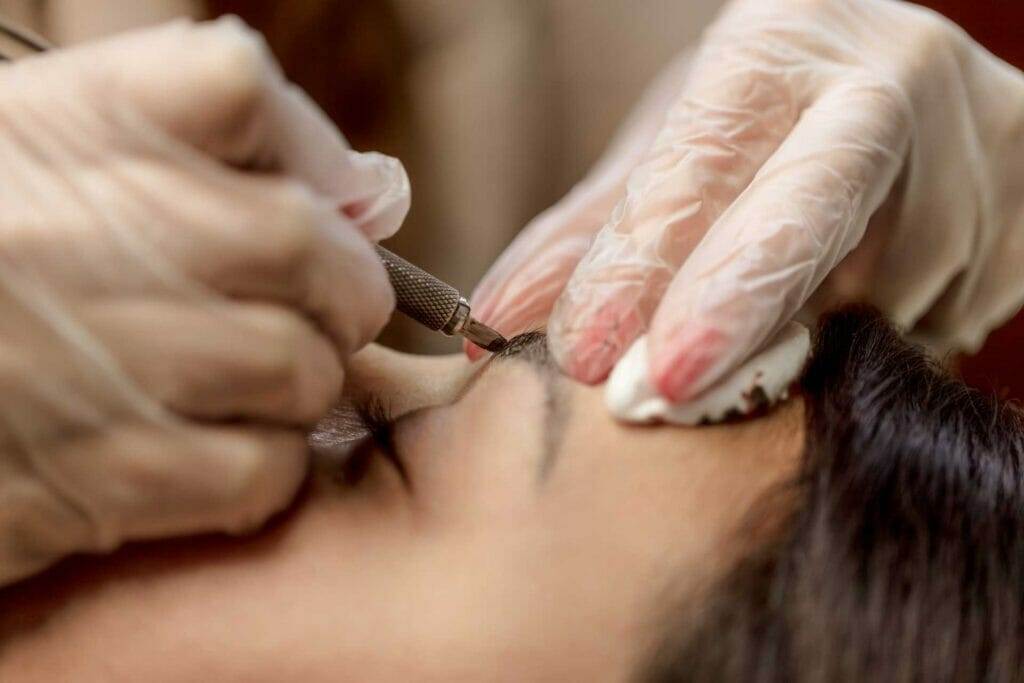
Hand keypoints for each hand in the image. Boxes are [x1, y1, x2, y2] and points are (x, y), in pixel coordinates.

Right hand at [0, 18, 408, 583]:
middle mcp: (73, 232)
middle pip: (310, 248)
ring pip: (302, 369)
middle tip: (312, 306)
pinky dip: (264, 463)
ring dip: (302, 380)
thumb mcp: (53, 153)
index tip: (323, 199)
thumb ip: (212, 141)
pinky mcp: (93, 482)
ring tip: (246, 377)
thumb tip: (374, 190)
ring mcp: (90, 361)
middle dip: (341, 288)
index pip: (233, 85)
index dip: (307, 151)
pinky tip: (209, 442)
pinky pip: (262, 470)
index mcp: (56, 128)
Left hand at [469, 0, 1023, 403]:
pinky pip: (917, 336)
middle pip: (807, 220)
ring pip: (867, 304)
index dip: (649, 257)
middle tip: (648, 400)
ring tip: (715, 383)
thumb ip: (592, 233)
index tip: (585, 348)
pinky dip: (845, 368)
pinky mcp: (1016, 244)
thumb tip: (495, 321)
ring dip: (783, 362)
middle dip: (730, 316)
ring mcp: (971, 171)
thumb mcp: (672, 145)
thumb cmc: (764, 116)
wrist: (915, 97)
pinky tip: (808, 365)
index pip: (710, 154)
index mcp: (788, 44)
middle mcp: (892, 92)